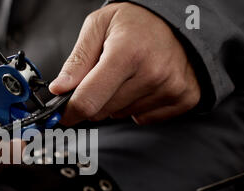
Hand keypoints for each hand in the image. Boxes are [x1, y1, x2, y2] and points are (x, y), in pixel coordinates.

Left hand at [50, 3, 200, 125]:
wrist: (178, 19)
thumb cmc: (136, 21)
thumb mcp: (98, 26)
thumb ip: (76, 60)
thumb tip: (59, 89)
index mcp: (127, 52)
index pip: (89, 99)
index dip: (70, 111)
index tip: (63, 113)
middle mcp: (152, 73)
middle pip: (103, 111)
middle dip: (94, 99)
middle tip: (103, 76)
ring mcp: (171, 88)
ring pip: (122, 115)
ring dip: (117, 101)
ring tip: (128, 75)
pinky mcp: (183, 98)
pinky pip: (143, 118)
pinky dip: (137, 106)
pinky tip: (143, 84)